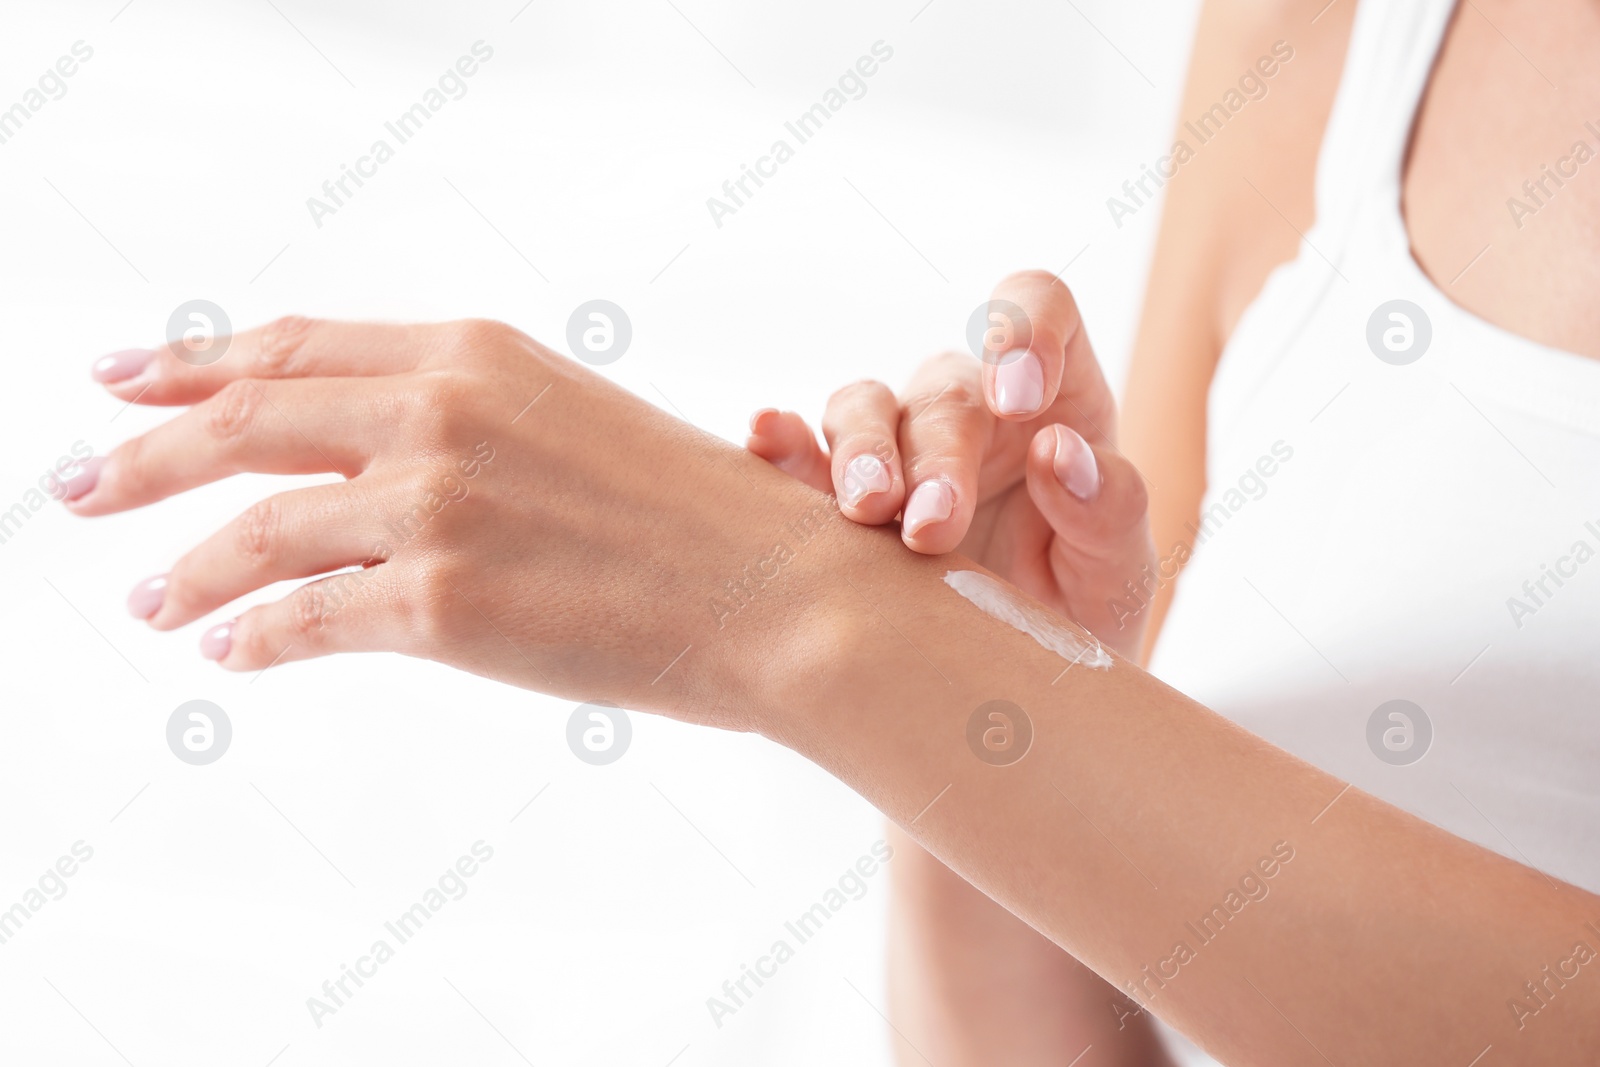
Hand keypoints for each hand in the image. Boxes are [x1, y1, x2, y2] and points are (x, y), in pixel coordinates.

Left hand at [75, 317, 827, 728]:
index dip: (191, 362)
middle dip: (142, 456)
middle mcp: (440, 411)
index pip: (290, 345)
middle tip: (79, 486)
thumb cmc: (697, 516)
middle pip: (242, 422)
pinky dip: (253, 638)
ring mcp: (436, 505)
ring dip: (188, 570)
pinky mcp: (443, 604)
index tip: (123, 378)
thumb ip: (460, 420)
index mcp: (473, 352)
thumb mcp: (569, 421)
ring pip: (257, 531)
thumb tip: (354, 463)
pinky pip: (306, 620)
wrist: (783, 595)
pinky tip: (230, 652)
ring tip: (153, 598)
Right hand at [747, 271, 1155, 660]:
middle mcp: (970, 407)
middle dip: (936, 454)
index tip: (1020, 400)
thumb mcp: (1121, 575)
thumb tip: (1058, 449)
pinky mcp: (840, 495)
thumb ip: (1110, 510)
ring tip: (868, 511)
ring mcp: (899, 446)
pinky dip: (783, 444)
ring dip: (862, 452)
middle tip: (934, 528)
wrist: (1015, 693)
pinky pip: (803, 455)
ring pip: (864, 407)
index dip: (1024, 329)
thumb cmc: (1082, 618)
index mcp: (1054, 399)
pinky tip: (767, 439)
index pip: (1036, 306)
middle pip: (942, 388)